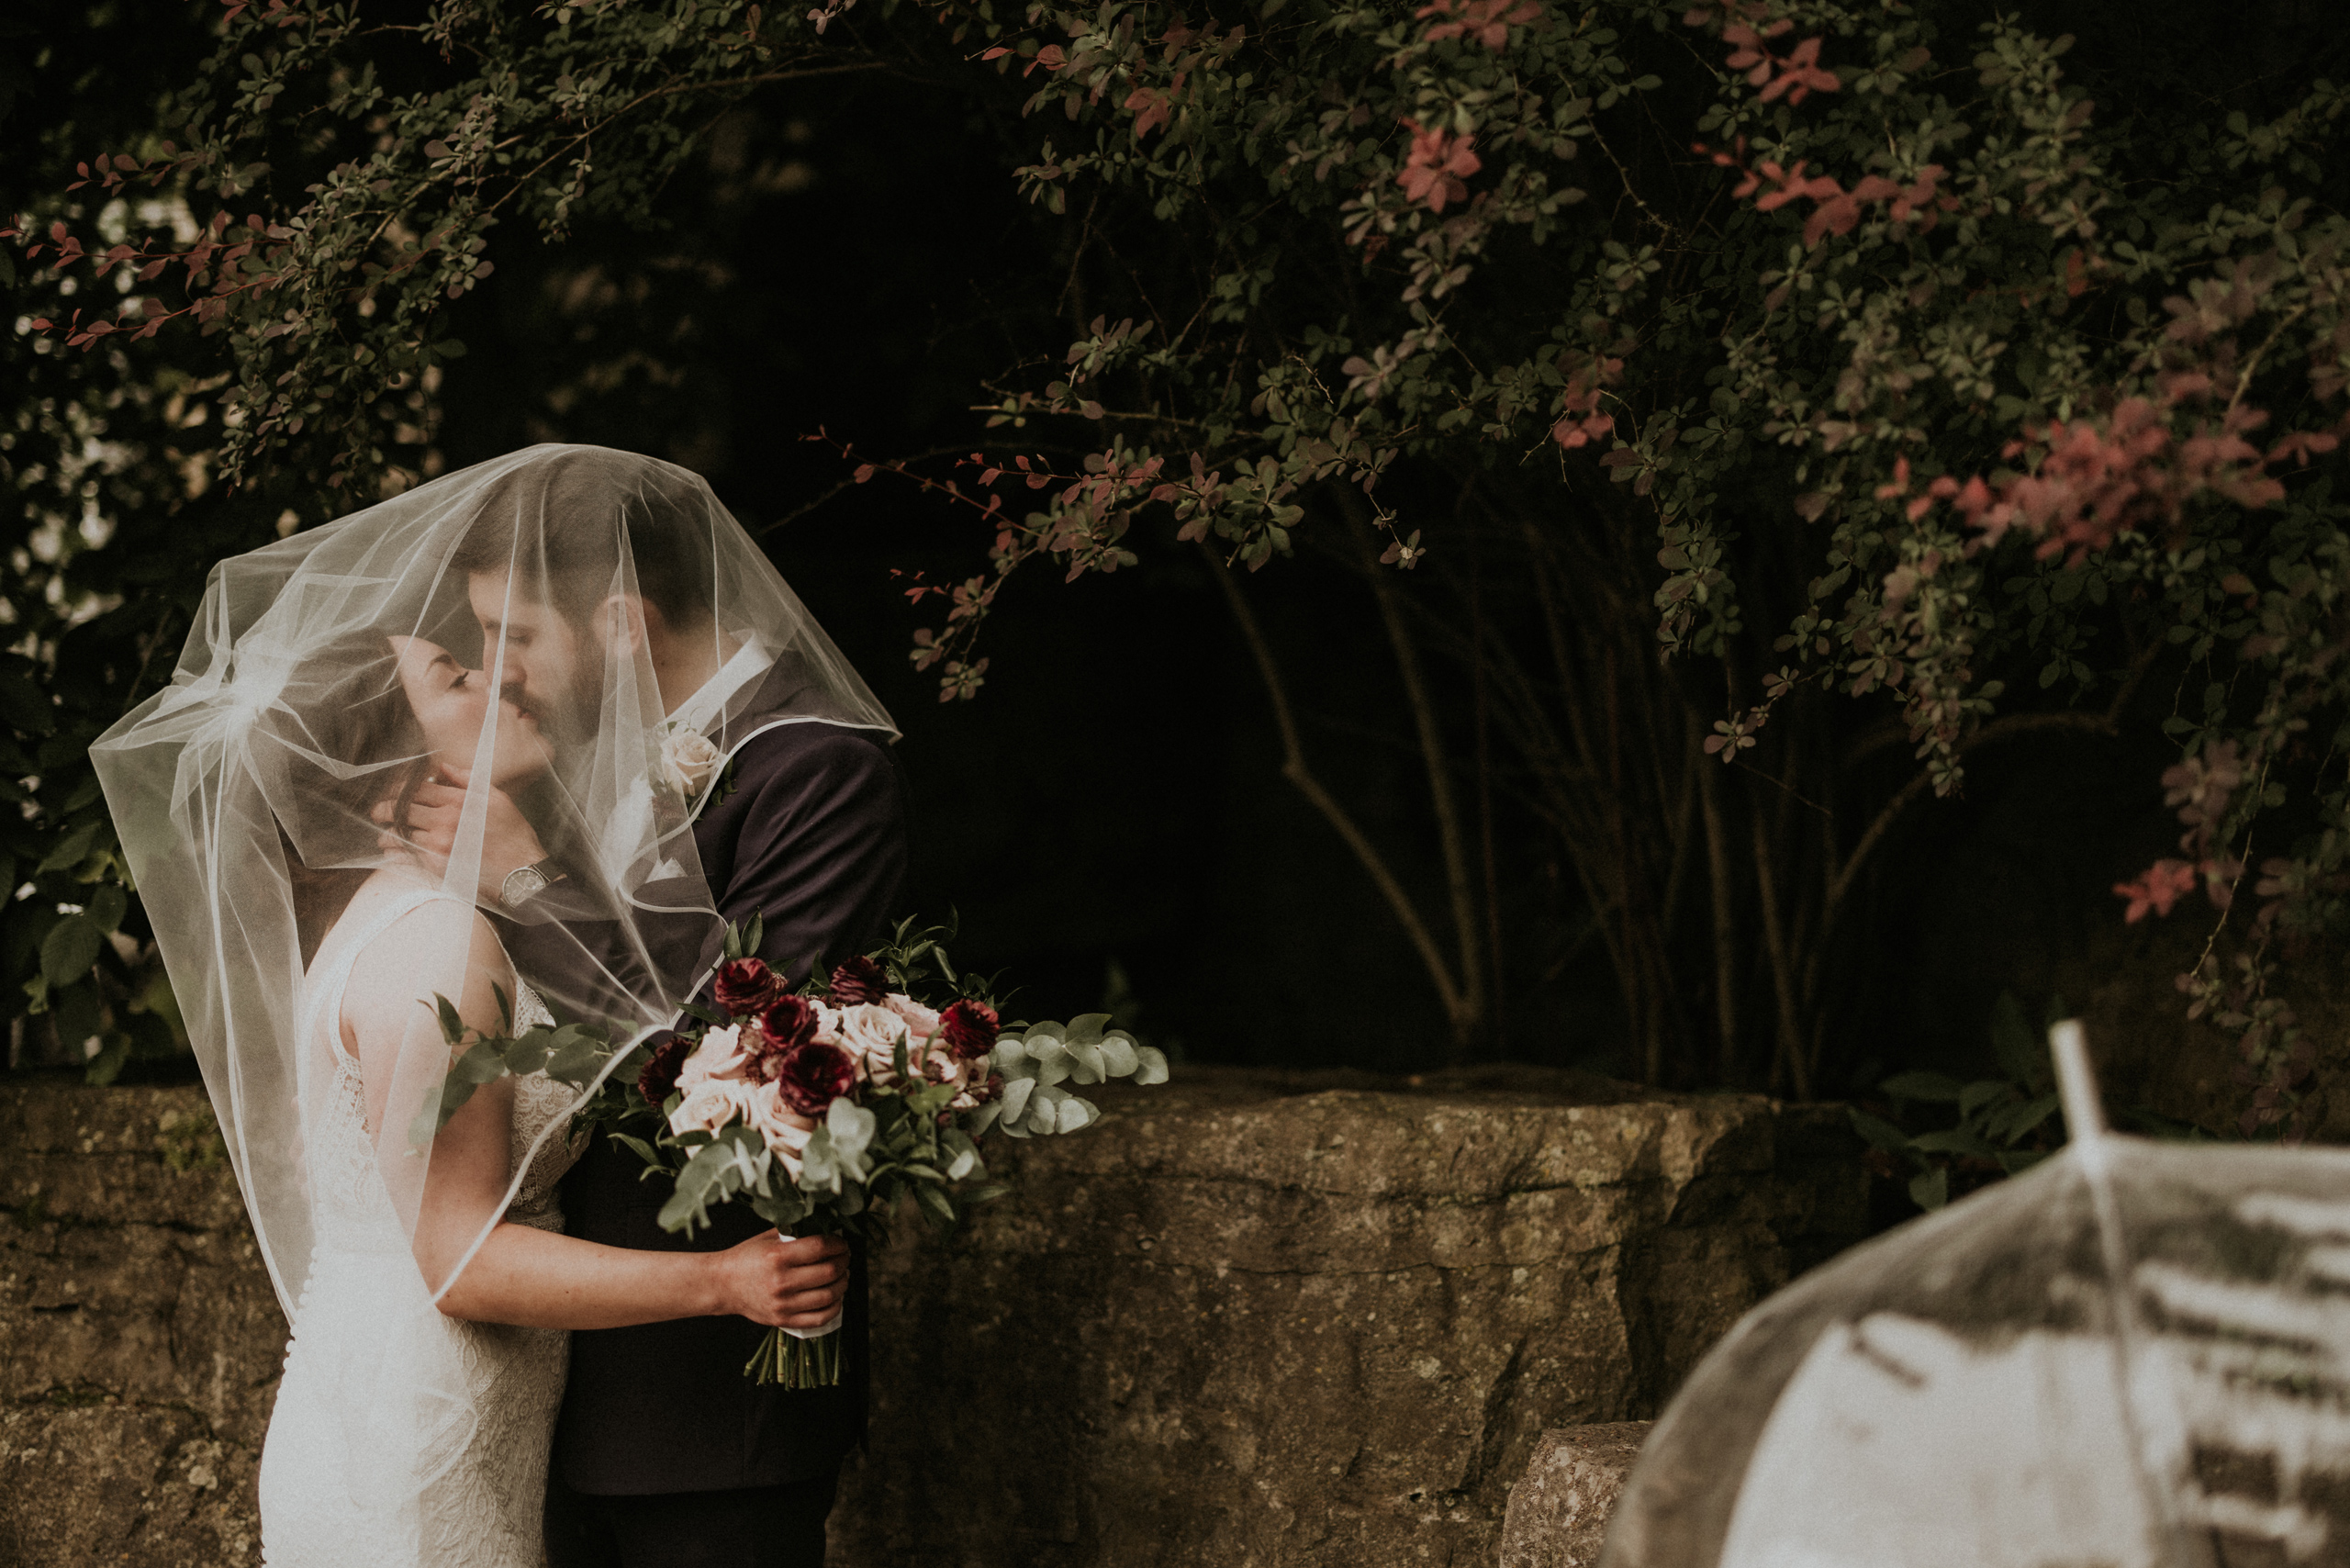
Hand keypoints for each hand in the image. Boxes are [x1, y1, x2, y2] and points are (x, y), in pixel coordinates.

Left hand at [373, 765, 547, 897]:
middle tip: (378, 811)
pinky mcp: (435, 864)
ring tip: (384, 835)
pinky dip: (395, 854)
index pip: (417, 788)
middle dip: (384, 809)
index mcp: (458, 800)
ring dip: (387, 833)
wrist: (520, 872)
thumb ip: (468, 780)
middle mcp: (445, 820)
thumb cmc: (513, 836)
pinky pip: (406, 856)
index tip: (391, 791)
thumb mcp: (498, 799)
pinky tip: (392, 853)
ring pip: (400, 834)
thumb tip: (444, 766)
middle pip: (402, 809)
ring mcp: (438, 843)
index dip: (399, 788)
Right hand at [710, 1230, 848, 1329]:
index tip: (842, 1243)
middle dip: (844, 1262)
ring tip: (842, 1275)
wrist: (722, 1285)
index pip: (820, 1247)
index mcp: (778, 1256)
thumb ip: (797, 1232)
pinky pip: (819, 1318)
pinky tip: (835, 1297)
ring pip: (829, 1295)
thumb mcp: (769, 1238)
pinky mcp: (783, 1320)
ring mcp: (783, 1304)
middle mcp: (781, 1281)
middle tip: (844, 1257)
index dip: (838, 1244)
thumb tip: (828, 1228)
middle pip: (829, 1272)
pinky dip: (835, 1307)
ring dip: (843, 1283)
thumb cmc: (747, 1258)